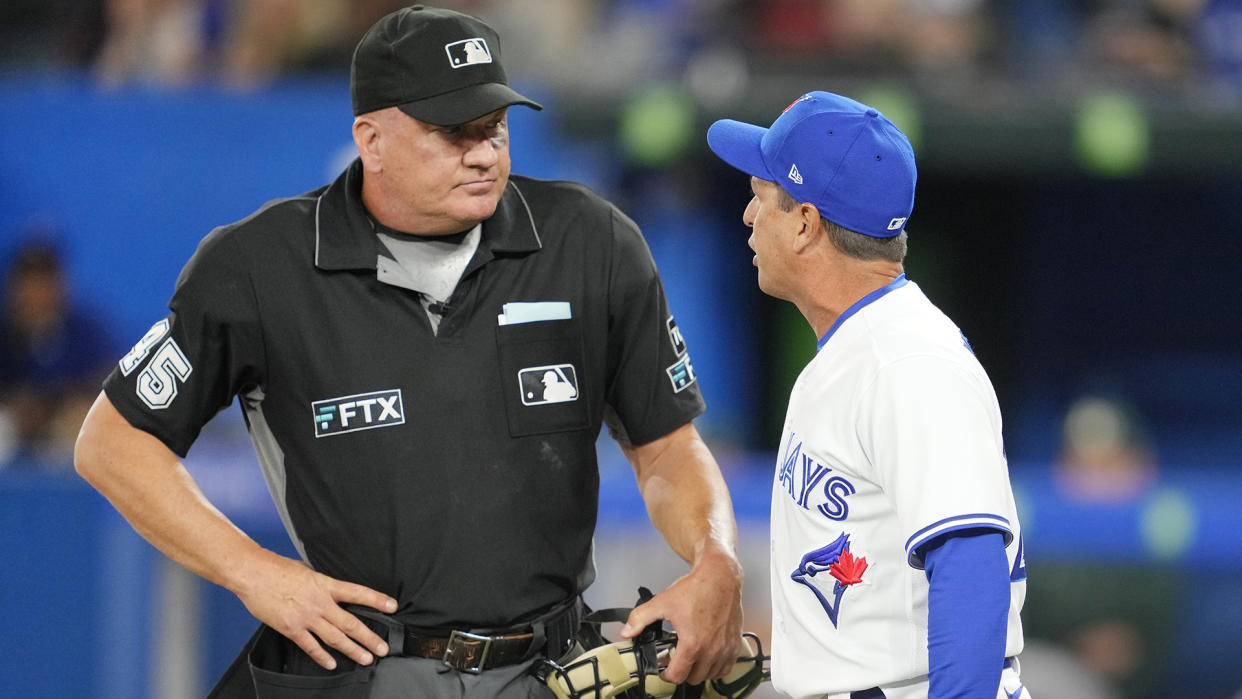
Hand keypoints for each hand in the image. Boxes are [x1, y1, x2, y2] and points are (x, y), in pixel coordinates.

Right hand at [234, 552, 397, 669]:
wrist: (254, 574)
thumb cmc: (278, 569)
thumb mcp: (307, 570)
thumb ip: (321, 583)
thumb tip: (331, 591)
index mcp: (326, 584)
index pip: (358, 592)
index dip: (377, 600)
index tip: (393, 607)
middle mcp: (320, 602)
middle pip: (350, 622)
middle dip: (369, 637)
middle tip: (383, 648)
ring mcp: (306, 617)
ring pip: (335, 637)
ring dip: (352, 650)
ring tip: (366, 658)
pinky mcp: (291, 628)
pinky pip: (310, 646)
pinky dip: (322, 656)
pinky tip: (332, 663)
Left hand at [618, 547, 743, 684]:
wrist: (720, 576)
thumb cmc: (697, 588)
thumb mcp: (662, 602)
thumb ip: (640, 618)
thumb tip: (627, 631)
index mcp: (693, 644)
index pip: (677, 676)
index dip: (665, 675)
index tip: (663, 669)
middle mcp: (712, 650)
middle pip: (693, 678)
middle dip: (681, 671)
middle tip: (675, 659)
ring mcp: (725, 648)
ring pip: (710, 675)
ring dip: (699, 670)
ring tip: (691, 656)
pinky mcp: (735, 644)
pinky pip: (726, 668)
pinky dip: (717, 667)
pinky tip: (708, 655)